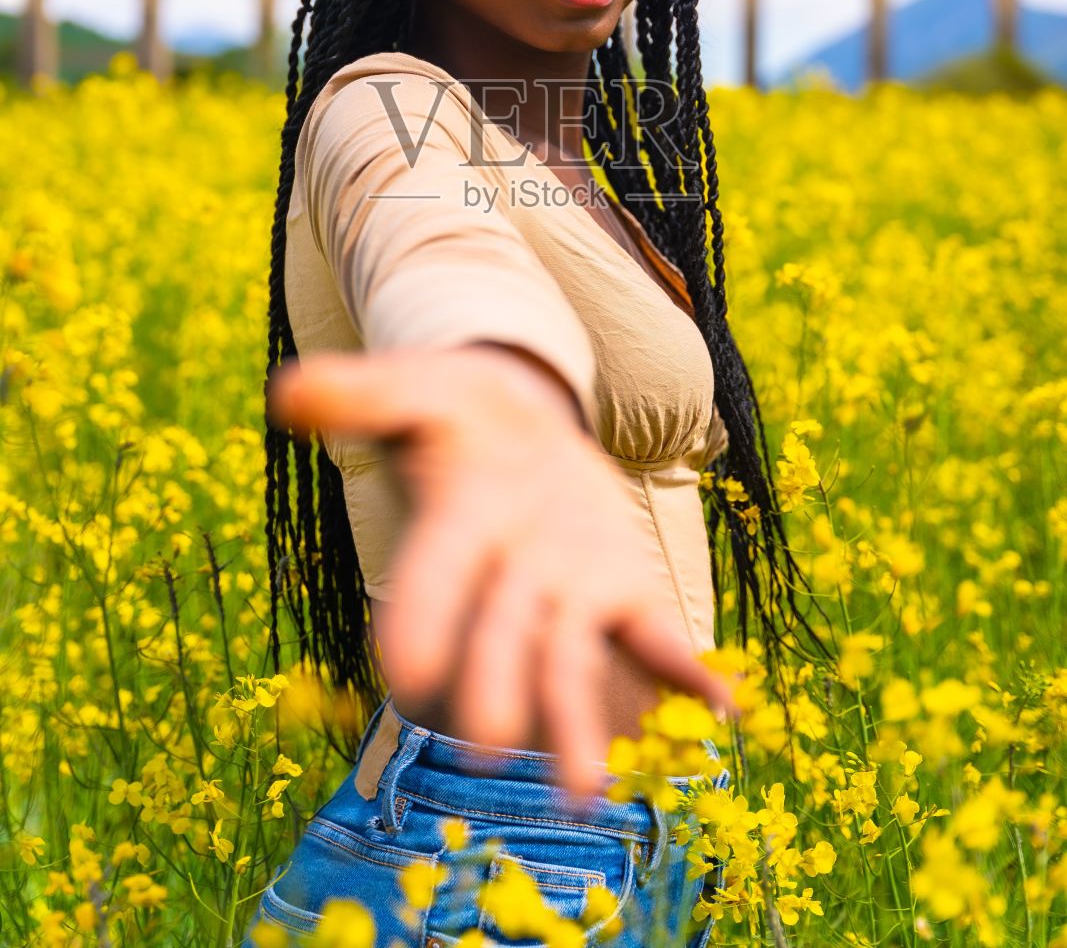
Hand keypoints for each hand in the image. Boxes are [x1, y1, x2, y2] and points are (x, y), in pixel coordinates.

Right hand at [268, 343, 738, 795]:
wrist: (519, 432)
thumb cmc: (456, 412)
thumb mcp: (417, 387)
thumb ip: (362, 393)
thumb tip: (288, 393)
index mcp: (456, 527)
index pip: (432, 577)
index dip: (418, 617)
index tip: (402, 672)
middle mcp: (509, 577)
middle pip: (502, 636)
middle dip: (496, 686)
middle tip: (486, 751)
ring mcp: (569, 592)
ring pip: (570, 664)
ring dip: (577, 723)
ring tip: (587, 792)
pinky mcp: (623, 594)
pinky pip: (655, 639)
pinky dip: (685, 674)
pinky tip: (721, 710)